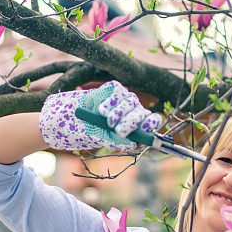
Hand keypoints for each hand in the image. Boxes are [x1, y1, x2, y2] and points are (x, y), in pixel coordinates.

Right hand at [39, 80, 161, 150]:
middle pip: (141, 112)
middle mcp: (135, 109)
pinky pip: (118, 92)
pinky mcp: (115, 88)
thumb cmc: (96, 131)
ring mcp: (125, 97)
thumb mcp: (107, 139)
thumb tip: (133, 143)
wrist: (78, 118)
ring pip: (130, 102)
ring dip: (118, 112)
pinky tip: (101, 110)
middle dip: (131, 122)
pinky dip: (110, 102)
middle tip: (119, 129)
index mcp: (138, 123)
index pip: (152, 120)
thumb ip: (120, 141)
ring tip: (107, 120)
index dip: (150, 123)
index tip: (143, 128)